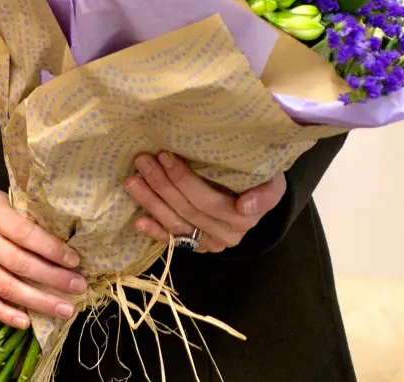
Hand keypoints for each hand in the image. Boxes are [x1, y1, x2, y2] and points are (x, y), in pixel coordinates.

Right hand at [0, 182, 86, 327]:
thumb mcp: (2, 199)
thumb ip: (24, 218)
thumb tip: (60, 238)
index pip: (27, 235)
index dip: (52, 250)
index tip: (74, 260)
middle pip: (21, 265)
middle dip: (53, 279)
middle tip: (78, 287)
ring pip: (7, 288)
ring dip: (38, 302)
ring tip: (64, 309)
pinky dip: (6, 314)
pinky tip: (27, 322)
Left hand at [123, 153, 286, 253]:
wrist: (261, 192)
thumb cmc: (262, 177)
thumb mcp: (272, 180)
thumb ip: (265, 194)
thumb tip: (244, 207)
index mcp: (244, 218)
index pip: (207, 199)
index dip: (184, 179)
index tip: (166, 155)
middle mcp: (227, 235)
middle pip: (187, 209)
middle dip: (161, 183)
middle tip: (142, 160)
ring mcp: (211, 243)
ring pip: (176, 223)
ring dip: (151, 202)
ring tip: (132, 181)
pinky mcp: (198, 247)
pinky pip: (174, 240)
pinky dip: (154, 231)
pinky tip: (138, 222)